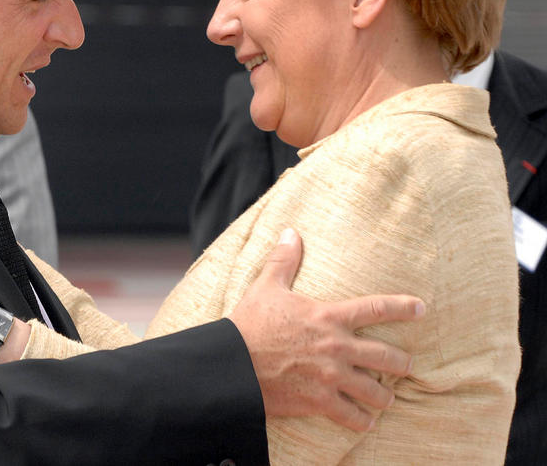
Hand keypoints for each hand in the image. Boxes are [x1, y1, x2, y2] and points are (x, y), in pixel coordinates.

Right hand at [228, 228, 424, 432]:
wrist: (233, 364)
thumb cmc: (249, 324)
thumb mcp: (266, 287)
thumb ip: (283, 260)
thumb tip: (290, 232)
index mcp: (329, 317)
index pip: (375, 308)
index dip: (402, 307)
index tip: (421, 309)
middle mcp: (337, 348)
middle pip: (386, 357)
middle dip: (402, 363)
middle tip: (408, 365)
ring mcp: (331, 377)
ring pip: (374, 391)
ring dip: (384, 396)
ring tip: (387, 399)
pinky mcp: (320, 401)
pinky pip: (352, 416)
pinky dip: (361, 420)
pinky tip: (365, 421)